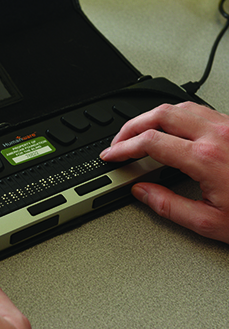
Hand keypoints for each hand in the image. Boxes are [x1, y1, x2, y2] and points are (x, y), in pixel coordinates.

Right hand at [100, 101, 228, 243]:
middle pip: (159, 114)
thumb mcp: (210, 222)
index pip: (150, 142)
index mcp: (206, 158)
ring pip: (178, 106)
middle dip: (131, 126)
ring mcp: (228, 125)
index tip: (111, 155)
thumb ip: (168, 205)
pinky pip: (197, 109)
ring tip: (138, 133)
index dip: (123, 147)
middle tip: (118, 141)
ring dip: (151, 117)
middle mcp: (217, 134)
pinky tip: (168, 128)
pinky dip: (173, 116)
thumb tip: (141, 191)